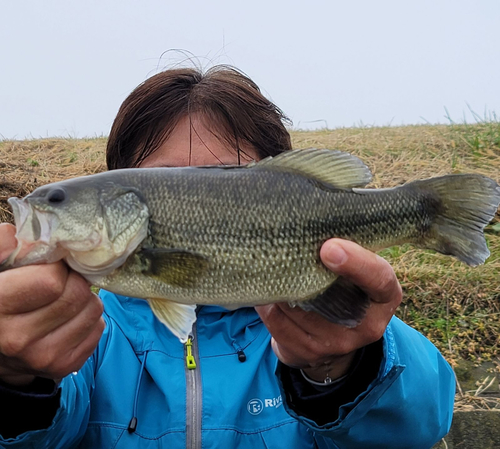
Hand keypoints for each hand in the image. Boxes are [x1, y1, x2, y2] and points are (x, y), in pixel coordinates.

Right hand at [0, 223, 104, 385]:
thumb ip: (2, 246)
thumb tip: (19, 233)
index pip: (52, 281)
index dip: (57, 267)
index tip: (51, 266)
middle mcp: (19, 338)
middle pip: (78, 294)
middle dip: (75, 279)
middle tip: (62, 280)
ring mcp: (44, 357)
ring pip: (94, 309)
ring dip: (85, 298)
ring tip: (64, 298)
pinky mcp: (65, 366)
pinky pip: (98, 328)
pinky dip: (89, 318)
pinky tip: (68, 317)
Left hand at [256, 238, 401, 382]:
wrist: (335, 338)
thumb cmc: (345, 288)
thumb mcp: (358, 270)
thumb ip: (347, 251)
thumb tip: (310, 225)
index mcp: (385, 295)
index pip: (379, 278)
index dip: (356, 263)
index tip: (329, 247)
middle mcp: (367, 325)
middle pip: (328, 295)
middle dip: (302, 272)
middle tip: (282, 248)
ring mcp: (338, 344)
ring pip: (298, 309)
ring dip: (279, 287)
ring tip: (269, 267)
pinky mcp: (310, 353)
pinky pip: (279, 324)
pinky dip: (267, 304)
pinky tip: (266, 292)